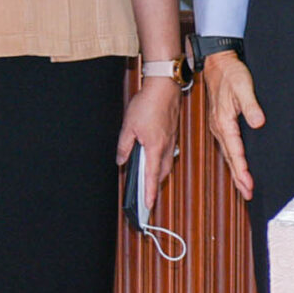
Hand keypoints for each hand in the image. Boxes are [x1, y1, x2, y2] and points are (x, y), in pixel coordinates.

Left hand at [117, 75, 181, 208]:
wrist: (164, 87)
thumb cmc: (148, 104)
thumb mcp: (128, 126)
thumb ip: (124, 146)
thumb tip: (121, 160)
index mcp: (155, 147)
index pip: (152, 176)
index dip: (149, 192)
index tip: (148, 205)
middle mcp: (166, 146)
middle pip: (162, 172)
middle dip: (155, 184)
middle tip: (146, 193)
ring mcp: (171, 140)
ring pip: (166, 163)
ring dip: (158, 172)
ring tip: (148, 177)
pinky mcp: (172, 133)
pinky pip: (168, 152)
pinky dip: (161, 160)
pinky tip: (152, 156)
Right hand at [203, 51, 262, 200]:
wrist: (219, 64)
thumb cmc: (231, 74)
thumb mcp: (243, 86)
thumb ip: (251, 105)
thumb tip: (258, 122)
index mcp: (224, 122)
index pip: (235, 151)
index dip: (242, 169)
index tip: (249, 184)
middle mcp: (219, 128)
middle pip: (230, 158)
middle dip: (238, 178)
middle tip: (248, 194)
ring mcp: (219, 127)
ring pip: (228, 154)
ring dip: (236, 171)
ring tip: (244, 187)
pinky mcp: (222, 124)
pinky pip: (228, 147)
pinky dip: (234, 160)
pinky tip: (239, 166)